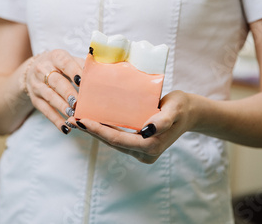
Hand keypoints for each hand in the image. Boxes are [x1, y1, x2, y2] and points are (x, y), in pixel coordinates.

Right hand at [25, 49, 84, 133]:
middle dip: (68, 92)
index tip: (83, 82)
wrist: (33, 69)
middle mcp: (43, 69)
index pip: (65, 64)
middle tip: (78, 102)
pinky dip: (56, 120)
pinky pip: (45, 111)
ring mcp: (37, 85)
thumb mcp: (69, 60)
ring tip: (73, 115)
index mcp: (55, 57)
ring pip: (50, 96)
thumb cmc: (60, 65)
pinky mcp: (35, 99)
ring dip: (62, 107)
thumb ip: (83, 65)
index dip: (74, 72)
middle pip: (56, 81)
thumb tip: (102, 72)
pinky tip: (66, 128)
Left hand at [67, 90, 195, 163]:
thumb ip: (163, 120)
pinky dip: (104, 130)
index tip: (81, 120)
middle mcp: (144, 154)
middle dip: (90, 131)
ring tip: (76, 119)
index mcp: (150, 146)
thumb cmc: (181, 107)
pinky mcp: (139, 147)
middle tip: (71, 118)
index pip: (116, 139)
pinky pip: (118, 139)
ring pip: (112, 142)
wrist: (191, 113)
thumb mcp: (174, 109)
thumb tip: (147, 130)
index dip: (97, 130)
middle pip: (111, 142)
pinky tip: (91, 122)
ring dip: (94, 131)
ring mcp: (141, 153)